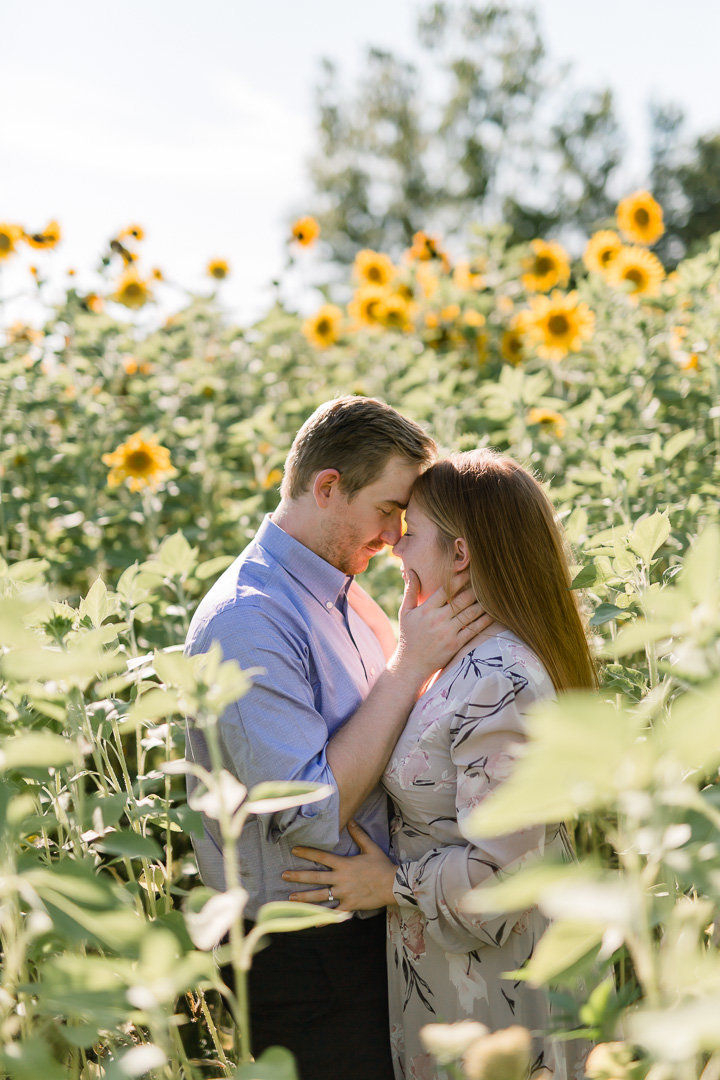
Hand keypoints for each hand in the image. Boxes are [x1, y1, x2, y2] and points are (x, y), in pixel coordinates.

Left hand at [282, 821, 397, 910]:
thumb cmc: (382, 866)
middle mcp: (341, 879)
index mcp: (344, 864)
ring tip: (290, 898)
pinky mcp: (349, 906)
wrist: (393, 885)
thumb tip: (350, 820)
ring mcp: (344, 894)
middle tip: (283, 875)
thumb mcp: (371, 848)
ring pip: (320, 896)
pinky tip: (312, 923)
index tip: (294, 850)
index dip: (307, 853)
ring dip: (304, 898)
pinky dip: (322, 919)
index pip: (322, 857)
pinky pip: (333, 913)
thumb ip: (359, 834)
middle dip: (298, 876)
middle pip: (315, 877)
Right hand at [391, 570, 490, 681]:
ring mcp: (448, 633)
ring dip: (482, 603)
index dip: (458, 579)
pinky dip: (484, 621)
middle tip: (485, 580)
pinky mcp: (456, 644)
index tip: (468, 571)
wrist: (411, 664)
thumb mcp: (406, 612)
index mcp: (426, 610)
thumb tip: (411, 571)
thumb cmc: (409, 636)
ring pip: (470, 613)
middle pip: (461, 600)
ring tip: (491, 593)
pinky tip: (492, 613)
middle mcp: (438, 620)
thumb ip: (411, 591)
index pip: (445, 590)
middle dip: (474, 588)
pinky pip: (473, 630)